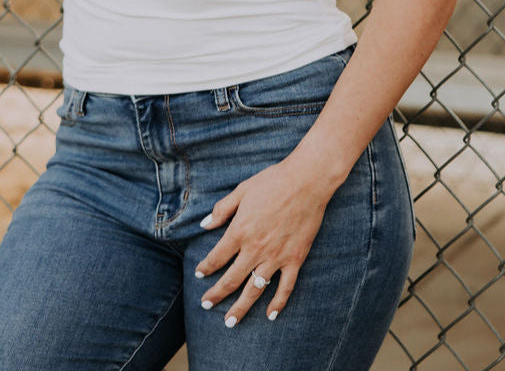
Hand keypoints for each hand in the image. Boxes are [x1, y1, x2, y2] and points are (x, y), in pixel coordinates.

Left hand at [194, 157, 334, 325]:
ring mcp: (276, 257)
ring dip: (241, 308)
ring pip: (255, 290)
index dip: (206, 267)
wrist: (306, 182)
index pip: (217, 256)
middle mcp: (256, 249)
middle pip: (232, 279)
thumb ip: (222, 209)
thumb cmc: (272, 181)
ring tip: (230, 322)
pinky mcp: (295, 259)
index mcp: (240, 230)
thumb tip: (204, 224)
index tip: (199, 275)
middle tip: (206, 305)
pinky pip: (285, 287)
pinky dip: (278, 303)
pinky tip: (270, 315)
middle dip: (217, 294)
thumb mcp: (242, 190)